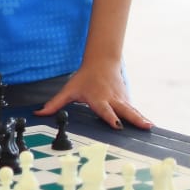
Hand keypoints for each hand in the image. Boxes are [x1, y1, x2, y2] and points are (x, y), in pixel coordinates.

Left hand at [37, 63, 152, 130]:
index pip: (105, 110)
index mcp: (98, 98)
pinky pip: (134, 109)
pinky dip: (141, 116)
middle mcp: (112, 99)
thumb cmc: (84, 78)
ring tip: (150, 126)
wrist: (101, 62)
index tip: (117, 125)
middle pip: (124, 110)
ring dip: (141, 118)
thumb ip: (55, 103)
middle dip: (134, 118)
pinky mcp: (126, 99)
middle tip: (144, 126)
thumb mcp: (69, 90)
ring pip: (132, 109)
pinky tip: (148, 125)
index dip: (111, 117)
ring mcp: (121, 98)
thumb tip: (39, 113)